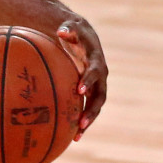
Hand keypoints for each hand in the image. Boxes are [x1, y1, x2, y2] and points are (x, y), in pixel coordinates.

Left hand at [56, 20, 107, 138]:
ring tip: (78, 135)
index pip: (96, 72)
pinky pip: (88, 108)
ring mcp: (97, 85)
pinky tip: (73, 134)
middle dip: (92, 109)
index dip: (89, 80)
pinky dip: (82, 120)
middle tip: (81, 122)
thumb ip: (68, 29)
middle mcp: (100, 76)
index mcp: (96, 61)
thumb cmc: (74, 31)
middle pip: (100, 96)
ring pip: (96, 106)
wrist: (83, 37)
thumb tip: (62, 31)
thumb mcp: (72, 27)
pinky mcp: (91, 91)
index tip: (80, 90)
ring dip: (88, 120)